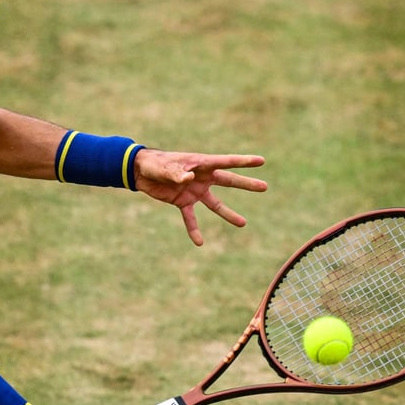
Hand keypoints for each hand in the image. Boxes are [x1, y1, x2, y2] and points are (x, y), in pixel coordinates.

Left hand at [132, 150, 267, 245]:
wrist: (139, 172)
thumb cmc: (154, 164)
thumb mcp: (164, 167)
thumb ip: (176, 173)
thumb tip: (188, 178)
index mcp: (201, 163)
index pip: (226, 162)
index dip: (244, 161)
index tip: (261, 161)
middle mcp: (201, 177)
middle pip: (228, 181)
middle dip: (246, 184)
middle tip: (265, 187)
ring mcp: (194, 190)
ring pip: (215, 204)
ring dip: (228, 214)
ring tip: (243, 223)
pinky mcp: (182, 201)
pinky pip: (191, 217)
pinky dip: (194, 229)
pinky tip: (199, 242)